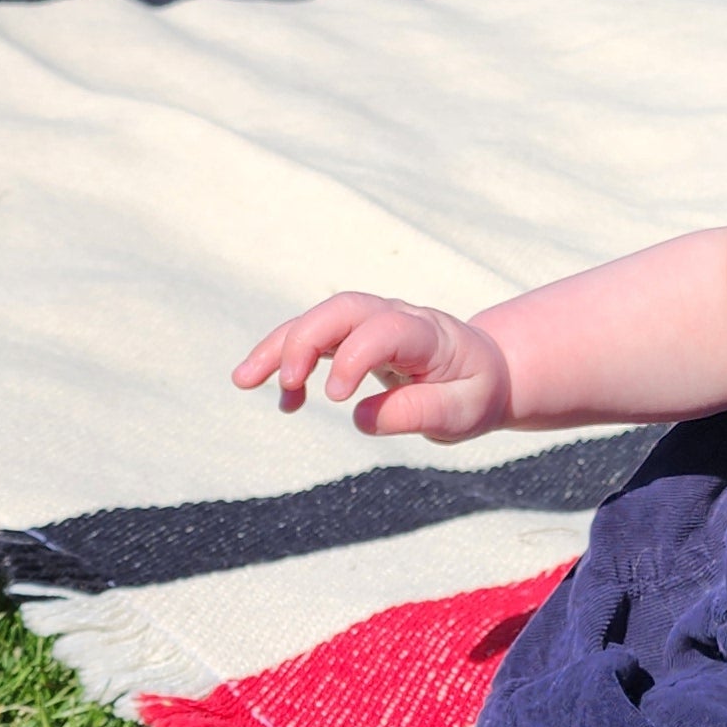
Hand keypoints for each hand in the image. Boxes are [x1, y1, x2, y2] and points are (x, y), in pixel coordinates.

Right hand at [231, 292, 514, 441]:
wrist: (484, 370)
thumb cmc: (475, 391)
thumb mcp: (464, 412)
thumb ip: (419, 413)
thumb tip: (360, 417)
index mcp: (429, 334)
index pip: (384, 329)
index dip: (353, 356)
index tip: (333, 398)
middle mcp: (396, 316)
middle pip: (342, 309)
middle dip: (304, 339)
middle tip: (282, 383)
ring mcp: (372, 322)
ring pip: (318, 319)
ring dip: (278, 347)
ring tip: (242, 381)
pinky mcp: (354, 336)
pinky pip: (313, 340)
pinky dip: (288, 363)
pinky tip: (285, 402)